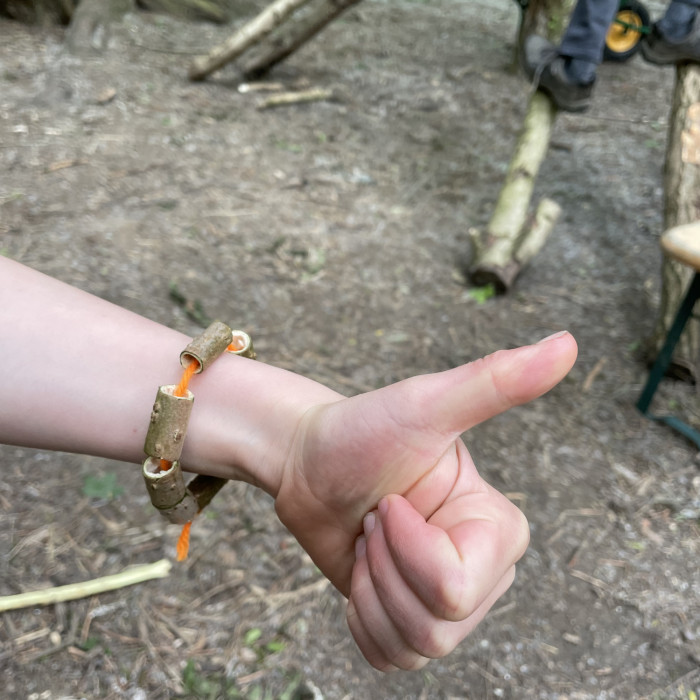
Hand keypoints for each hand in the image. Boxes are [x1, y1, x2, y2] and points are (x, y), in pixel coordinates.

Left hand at [274, 331, 576, 669]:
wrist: (309, 464)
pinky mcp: (411, 622)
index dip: (407, 548)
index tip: (390, 502)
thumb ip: (495, 382)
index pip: (457, 588)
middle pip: (436, 624)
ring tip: (370, 538)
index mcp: (498, 528)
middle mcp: (483, 572)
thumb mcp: (424, 406)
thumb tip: (568, 344)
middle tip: (377, 518)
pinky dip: (362, 618)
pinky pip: (390, 657)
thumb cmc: (362, 430)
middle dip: (382, 567)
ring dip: (369, 589)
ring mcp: (446, 604)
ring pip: (413, 646)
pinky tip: (363, 572)